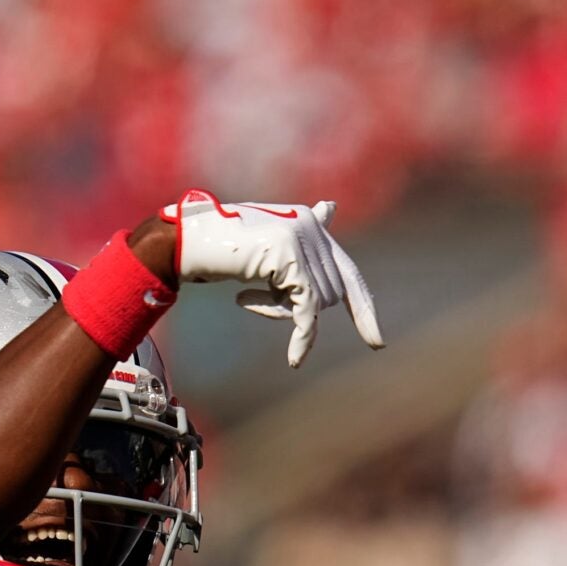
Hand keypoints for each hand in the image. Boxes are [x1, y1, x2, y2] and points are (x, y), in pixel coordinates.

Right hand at [160, 191, 384, 367]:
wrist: (189, 241)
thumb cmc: (223, 245)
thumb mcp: (269, 243)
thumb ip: (302, 241)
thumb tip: (331, 206)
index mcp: (310, 222)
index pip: (348, 272)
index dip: (363, 308)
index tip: (377, 343)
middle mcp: (311, 226)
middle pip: (327, 294)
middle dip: (294, 306)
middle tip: (255, 296)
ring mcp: (302, 240)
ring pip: (316, 304)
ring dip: (281, 311)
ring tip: (248, 293)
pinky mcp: (290, 260)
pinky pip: (307, 313)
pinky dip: (302, 338)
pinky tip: (294, 359)